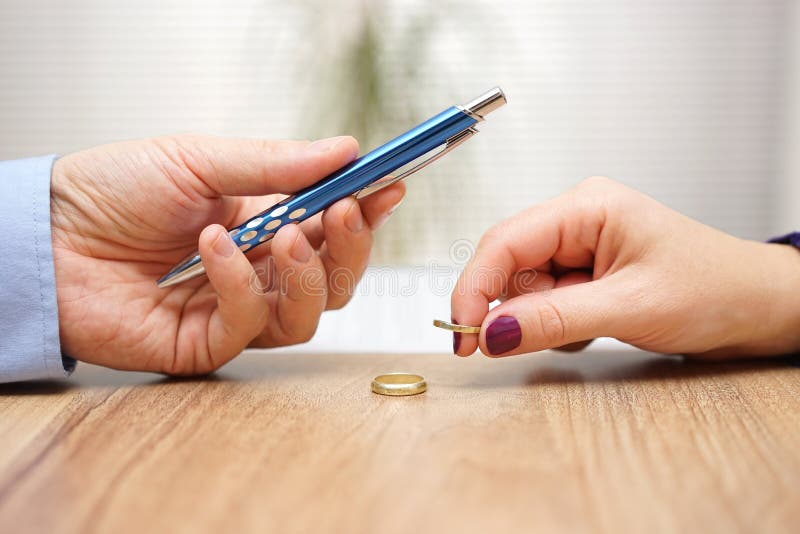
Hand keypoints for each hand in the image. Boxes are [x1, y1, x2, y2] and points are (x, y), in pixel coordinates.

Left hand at [51, 135, 404, 373]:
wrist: (48, 234)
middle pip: (334, 279)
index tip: (389, 186)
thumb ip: (275, 164)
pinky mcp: (207, 344)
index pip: (329, 228)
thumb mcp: (199, 159)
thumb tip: (346, 150)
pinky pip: (250, 325)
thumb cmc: (115, 190)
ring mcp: (235, 311)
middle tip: (346, 212)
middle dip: (349, 247)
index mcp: (262, 224)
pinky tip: (213, 247)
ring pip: (307, 313)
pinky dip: (240, 283)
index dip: (364, 212)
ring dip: (307, 273)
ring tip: (282, 235)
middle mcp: (256, 272)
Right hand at [452, 177, 799, 358]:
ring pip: (524, 290)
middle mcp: (577, 222)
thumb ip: (554, 320)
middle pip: (508, 266)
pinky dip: (557, 326)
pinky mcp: (585, 276)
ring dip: (542, 320)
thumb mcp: (630, 307)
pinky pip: (544, 304)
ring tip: (593, 327)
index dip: (474, 288)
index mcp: (586, 207)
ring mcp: (580, 249)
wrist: (759, 309)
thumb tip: (490, 333)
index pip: (504, 242)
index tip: (461, 333)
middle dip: (512, 309)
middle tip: (514, 345)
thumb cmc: (716, 289)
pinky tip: (596, 328)